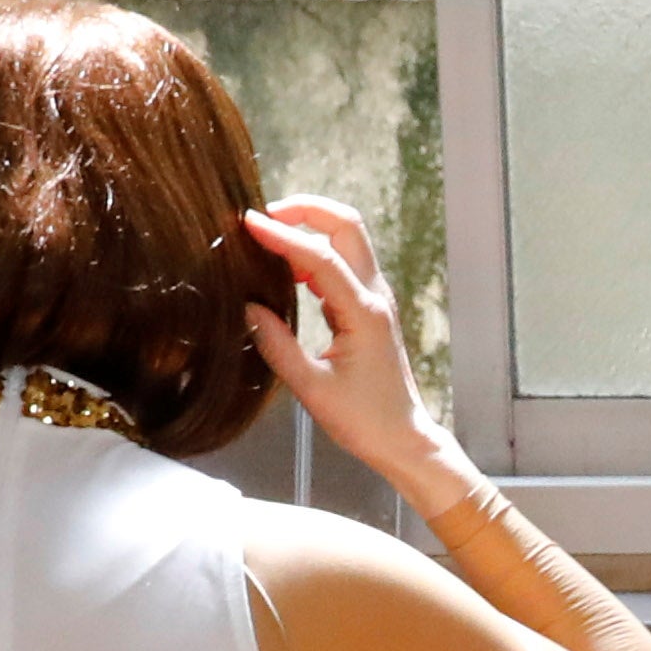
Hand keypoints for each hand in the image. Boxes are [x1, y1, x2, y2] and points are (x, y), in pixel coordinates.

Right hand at [240, 197, 450, 489]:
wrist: (404, 440)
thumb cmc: (364, 421)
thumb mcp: (312, 389)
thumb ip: (277, 345)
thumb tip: (248, 307)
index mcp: (363, 314)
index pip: (320, 257)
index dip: (282, 234)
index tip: (247, 222)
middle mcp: (374, 297)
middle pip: (347, 226)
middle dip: (306, 210)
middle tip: (264, 216)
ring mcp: (376, 300)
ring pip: (349, 241)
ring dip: (311, 229)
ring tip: (268, 241)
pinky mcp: (370, 310)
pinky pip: (344, 266)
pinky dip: (315, 255)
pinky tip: (287, 270)